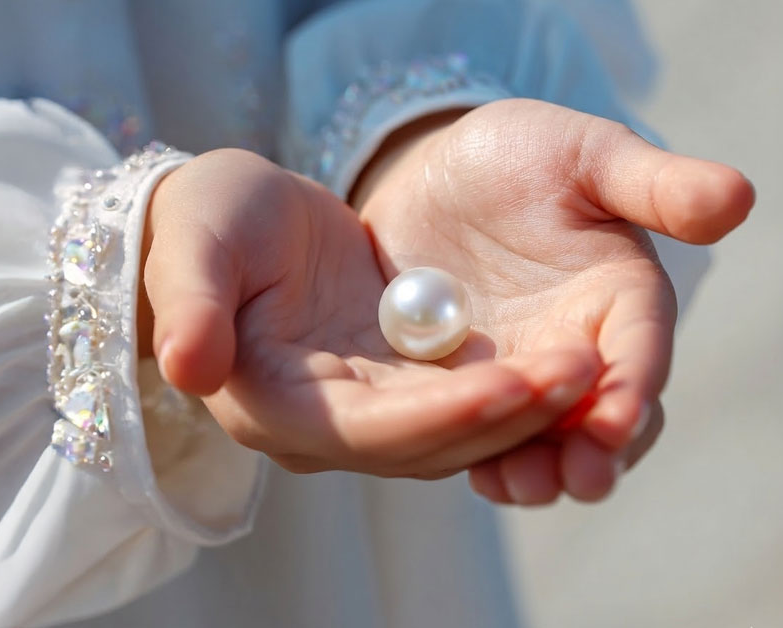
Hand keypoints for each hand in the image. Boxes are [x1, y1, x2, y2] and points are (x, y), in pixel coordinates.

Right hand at [137, 149, 607, 477]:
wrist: (232, 220)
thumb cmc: (204, 221)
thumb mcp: (193, 244)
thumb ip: (189, 303)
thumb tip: (188, 367)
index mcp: (277, 406)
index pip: (372, 430)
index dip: (445, 413)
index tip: (516, 382)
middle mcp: (329, 426)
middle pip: (432, 443)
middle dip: (509, 414)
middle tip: (585, 371)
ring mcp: (370, 409)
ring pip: (461, 430)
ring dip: (527, 407)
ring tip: (594, 366)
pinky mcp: (400, 383)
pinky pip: (469, 398)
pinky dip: (519, 387)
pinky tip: (572, 360)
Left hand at [352, 99, 754, 503]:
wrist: (434, 178)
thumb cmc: (519, 157)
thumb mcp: (584, 156)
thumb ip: (654, 184)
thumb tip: (738, 197)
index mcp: (621, 299)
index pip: (640, 352)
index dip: (633, 387)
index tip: (619, 419)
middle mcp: (581, 352)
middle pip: (603, 418)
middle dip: (597, 453)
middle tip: (582, 478)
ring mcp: (523, 378)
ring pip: (545, 441)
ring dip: (538, 470)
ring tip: (517, 485)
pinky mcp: (471, 391)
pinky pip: (483, 434)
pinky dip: (481, 455)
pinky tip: (472, 472)